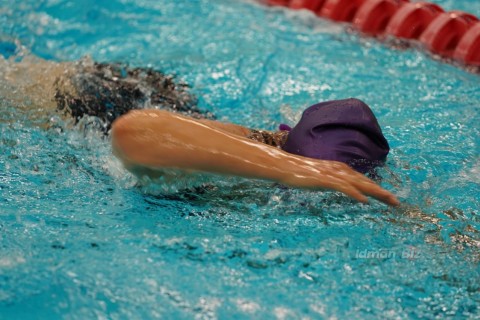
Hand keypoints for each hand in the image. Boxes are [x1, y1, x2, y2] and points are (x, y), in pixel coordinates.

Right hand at [282, 159, 398, 205]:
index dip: (377, 189)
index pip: (363, 181)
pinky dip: (355, 193)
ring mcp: (333, 174)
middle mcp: (340, 170)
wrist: (285, 166)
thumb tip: (341, 188)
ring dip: (376, 192)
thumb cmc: (300, 173)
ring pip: (359, 184)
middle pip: (366, 182)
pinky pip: (344, 187)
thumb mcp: (320, 178)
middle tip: (397, 203)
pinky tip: (364, 201)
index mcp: (340, 169)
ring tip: (389, 201)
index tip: (388, 199)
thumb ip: (332, 181)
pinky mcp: (325, 179)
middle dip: (382, 192)